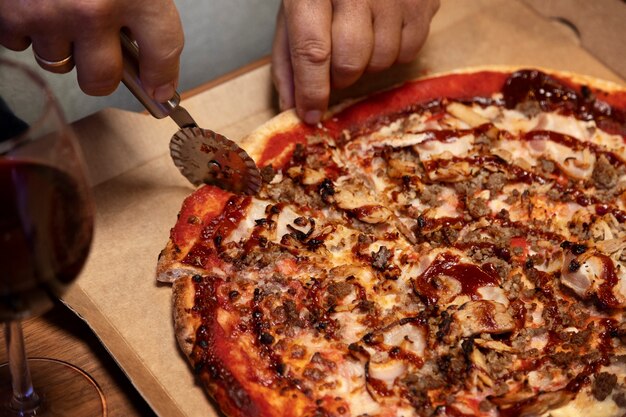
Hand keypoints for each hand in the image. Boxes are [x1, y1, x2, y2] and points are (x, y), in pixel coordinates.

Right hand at [0, 0, 183, 100]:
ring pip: (58, 63)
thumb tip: (146, 58)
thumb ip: (140, 7)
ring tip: (61, 11)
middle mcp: (92, 9)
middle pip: (102, 79)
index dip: (162, 78)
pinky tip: (35, 2)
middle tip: (101, 55)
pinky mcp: (9, 13)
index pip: (162, 53)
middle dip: (102, 73)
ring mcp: (47, 14)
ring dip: (61, 45)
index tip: (160, 90)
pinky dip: (26, 28)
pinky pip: (20, 43)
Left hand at [271, 0, 439, 124]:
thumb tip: (294, 107)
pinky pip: (410, 51)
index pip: (312, 51)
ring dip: (368, 65)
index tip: (311, 115)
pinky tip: (384, 31)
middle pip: (351, 62)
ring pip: (383, 61)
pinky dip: (394, 53)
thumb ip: (289, 58)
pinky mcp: (424, 0)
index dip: (312, 90)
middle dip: (340, 78)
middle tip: (335, 66)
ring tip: (361, 39)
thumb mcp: (295, 7)